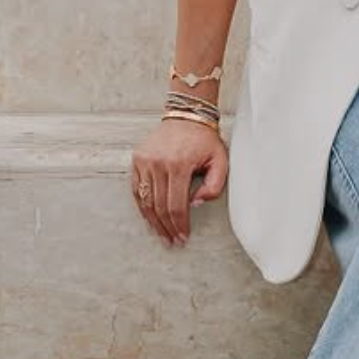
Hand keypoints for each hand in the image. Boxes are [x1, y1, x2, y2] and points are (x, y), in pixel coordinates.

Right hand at [130, 117, 228, 247]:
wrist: (187, 116)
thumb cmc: (204, 140)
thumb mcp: (220, 160)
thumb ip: (214, 186)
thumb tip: (196, 204)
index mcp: (179, 164)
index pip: (176, 205)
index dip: (179, 225)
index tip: (183, 237)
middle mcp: (159, 163)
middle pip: (160, 206)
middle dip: (167, 228)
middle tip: (172, 242)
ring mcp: (145, 161)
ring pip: (146, 201)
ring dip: (153, 221)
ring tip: (161, 235)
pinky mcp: (137, 159)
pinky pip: (137, 189)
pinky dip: (143, 206)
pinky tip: (150, 218)